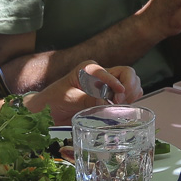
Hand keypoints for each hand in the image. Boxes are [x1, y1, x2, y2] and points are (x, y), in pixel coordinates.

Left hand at [30, 63, 144, 124]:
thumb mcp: (67, 98)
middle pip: (127, 73)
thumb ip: (86, 99)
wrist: (47, 112)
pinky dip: (130, 101)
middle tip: (119, 102)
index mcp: (89, 69)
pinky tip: (121, 108)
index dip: (116, 83)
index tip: (118, 96)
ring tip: (119, 106)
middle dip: (129, 87)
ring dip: (131, 95)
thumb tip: (104, 102)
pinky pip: (129, 94)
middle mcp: (101, 74)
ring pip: (132, 83)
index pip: (111, 72)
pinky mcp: (111, 96)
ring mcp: (108, 85)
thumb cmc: (53, 101)